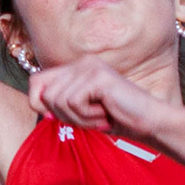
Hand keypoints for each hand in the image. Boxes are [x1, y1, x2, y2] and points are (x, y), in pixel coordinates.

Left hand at [25, 58, 184, 139]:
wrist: (148, 122)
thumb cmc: (116, 118)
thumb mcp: (80, 111)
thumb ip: (59, 104)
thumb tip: (36, 105)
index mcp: (76, 67)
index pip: (36, 81)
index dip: (38, 103)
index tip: (56, 118)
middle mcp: (82, 62)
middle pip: (46, 94)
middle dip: (64, 116)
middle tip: (88, 120)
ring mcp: (90, 67)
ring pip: (59, 101)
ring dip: (78, 119)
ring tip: (99, 117)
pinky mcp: (98, 77)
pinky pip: (74, 103)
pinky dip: (87, 117)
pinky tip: (105, 114)